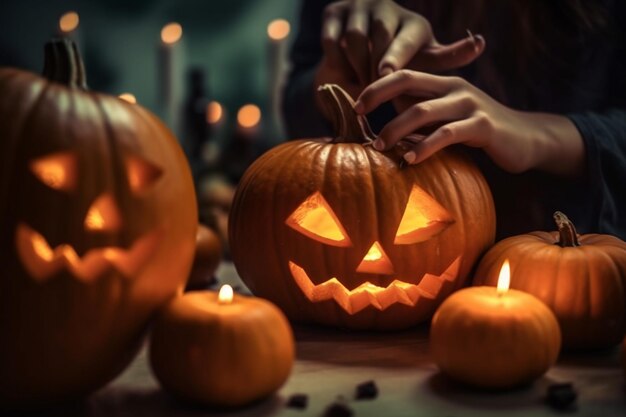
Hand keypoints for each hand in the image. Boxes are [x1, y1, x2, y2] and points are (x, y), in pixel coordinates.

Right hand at [315, 0, 484, 101]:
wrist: (358, 54)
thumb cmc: (400, 62)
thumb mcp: (424, 60)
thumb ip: (449, 56)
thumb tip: (480, 42)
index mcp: (412, 22)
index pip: (407, 38)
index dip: (396, 57)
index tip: (386, 73)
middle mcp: (386, 8)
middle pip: (379, 36)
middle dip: (374, 67)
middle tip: (374, 93)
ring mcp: (357, 8)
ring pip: (355, 39)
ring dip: (357, 66)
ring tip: (362, 86)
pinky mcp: (332, 12)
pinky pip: (332, 41)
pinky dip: (336, 61)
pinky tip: (343, 75)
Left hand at [354, 70, 584, 176]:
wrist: (526, 139)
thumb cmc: (478, 132)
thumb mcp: (447, 118)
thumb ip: (422, 113)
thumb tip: (386, 116)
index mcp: (443, 84)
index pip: (403, 74)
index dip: (377, 86)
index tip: (355, 105)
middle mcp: (454, 88)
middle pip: (408, 82)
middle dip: (378, 96)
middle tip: (358, 118)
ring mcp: (469, 104)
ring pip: (423, 110)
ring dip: (396, 128)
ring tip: (379, 146)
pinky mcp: (482, 126)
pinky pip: (447, 134)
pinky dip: (425, 147)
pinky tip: (409, 159)